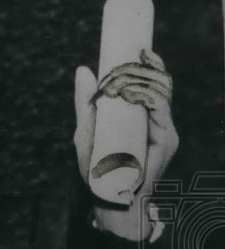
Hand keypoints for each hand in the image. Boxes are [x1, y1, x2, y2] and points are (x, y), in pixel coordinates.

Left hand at [73, 49, 178, 240]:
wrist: (105, 198)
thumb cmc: (96, 167)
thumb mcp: (87, 129)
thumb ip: (86, 102)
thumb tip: (83, 68)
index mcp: (145, 116)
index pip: (155, 81)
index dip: (151, 63)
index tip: (138, 49)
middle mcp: (159, 121)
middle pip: (160, 82)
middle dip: (138, 71)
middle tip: (115, 70)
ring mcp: (165, 131)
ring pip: (161, 92)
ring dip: (139, 81)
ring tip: (115, 83)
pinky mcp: (165, 142)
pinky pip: (161, 111)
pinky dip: (145, 97)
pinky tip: (128, 94)